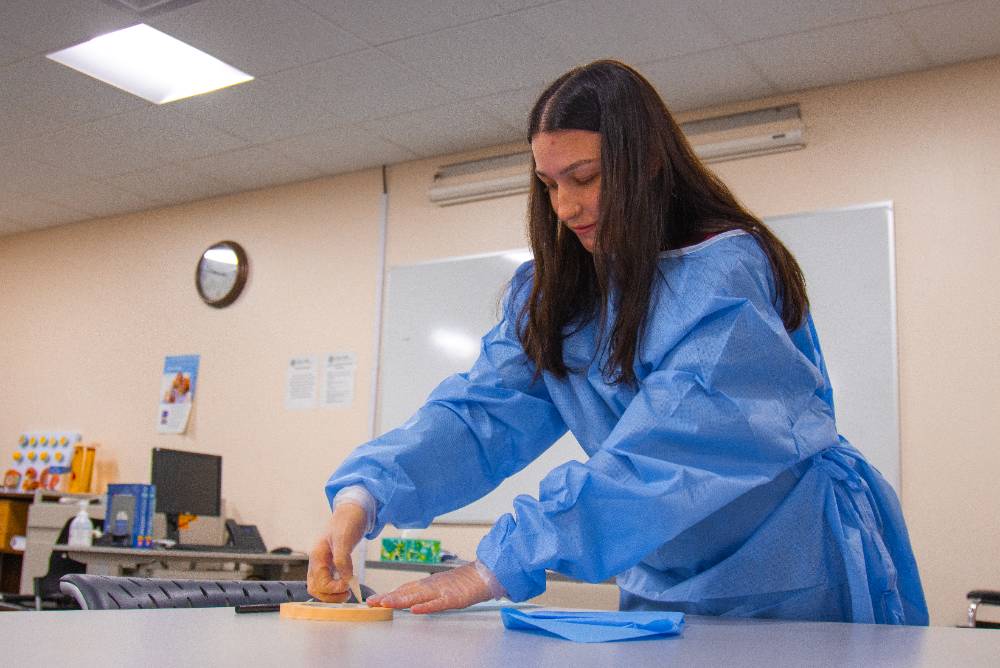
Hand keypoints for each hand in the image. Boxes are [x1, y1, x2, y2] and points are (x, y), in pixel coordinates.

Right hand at [307, 503, 365, 602]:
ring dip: (332, 593)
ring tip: (347, 592)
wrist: (353, 510)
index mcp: (317, 555)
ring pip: (320, 586)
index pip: (318, 583)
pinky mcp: (330, 561)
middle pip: (315, 588)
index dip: (332, 588)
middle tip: (347, 595)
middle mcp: (316, 560)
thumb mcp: (344, 538)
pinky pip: (327, 579)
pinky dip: (335, 586)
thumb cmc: (348, 520)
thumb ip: (342, 559)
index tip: (348, 585)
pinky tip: (347, 584)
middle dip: (330, 596)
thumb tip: (345, 580)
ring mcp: (322, 561)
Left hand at [366, 562, 491, 613]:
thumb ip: (426, 593)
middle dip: (387, 597)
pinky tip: (414, 610)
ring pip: (417, 596)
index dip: (388, 595)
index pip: (404, 589)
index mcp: (427, 584)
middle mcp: (431, 586)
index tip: (373, 600)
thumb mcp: (441, 587)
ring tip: (384, 604)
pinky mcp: (453, 598)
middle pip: (406, 592)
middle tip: (371, 603)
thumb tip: (411, 601)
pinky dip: (425, 607)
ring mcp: (441, 591)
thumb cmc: (464, 581)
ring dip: (399, 600)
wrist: (484, 574)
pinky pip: (437, 603)